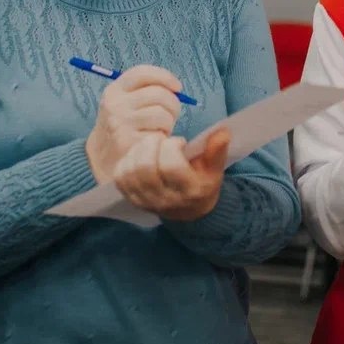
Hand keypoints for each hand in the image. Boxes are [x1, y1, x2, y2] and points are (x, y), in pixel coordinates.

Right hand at [84, 65, 183, 183]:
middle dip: (173, 105)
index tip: (178, 88)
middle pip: (160, 94)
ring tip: (159, 130)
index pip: (143, 73)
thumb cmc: (123, 127)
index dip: (165, 77)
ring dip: (169, 123)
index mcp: (114, 90)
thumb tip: (176, 88)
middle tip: (170, 116)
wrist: (101, 160)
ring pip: (163, 114)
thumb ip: (146, 91)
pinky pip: (160, 133)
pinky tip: (155, 142)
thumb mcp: (125, 103)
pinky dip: (164, 138)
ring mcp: (121, 124)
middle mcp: (115, 105)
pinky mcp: (129, 142)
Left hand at [113, 128, 230, 220]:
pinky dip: (126, 162)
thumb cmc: (203, 183)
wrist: (191, 211)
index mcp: (189, 191)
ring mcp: (147, 202)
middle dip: (151, 145)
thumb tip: (223, 131)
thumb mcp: (215, 168)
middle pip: (146, 168)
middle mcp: (166, 199)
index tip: (178, 142)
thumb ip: (217, 150)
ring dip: (137, 151)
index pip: (170, 166)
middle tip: (160, 140)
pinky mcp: (133, 200)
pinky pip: (120, 178)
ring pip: (130, 172)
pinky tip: (138, 156)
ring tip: (149, 146)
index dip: (171, 147)